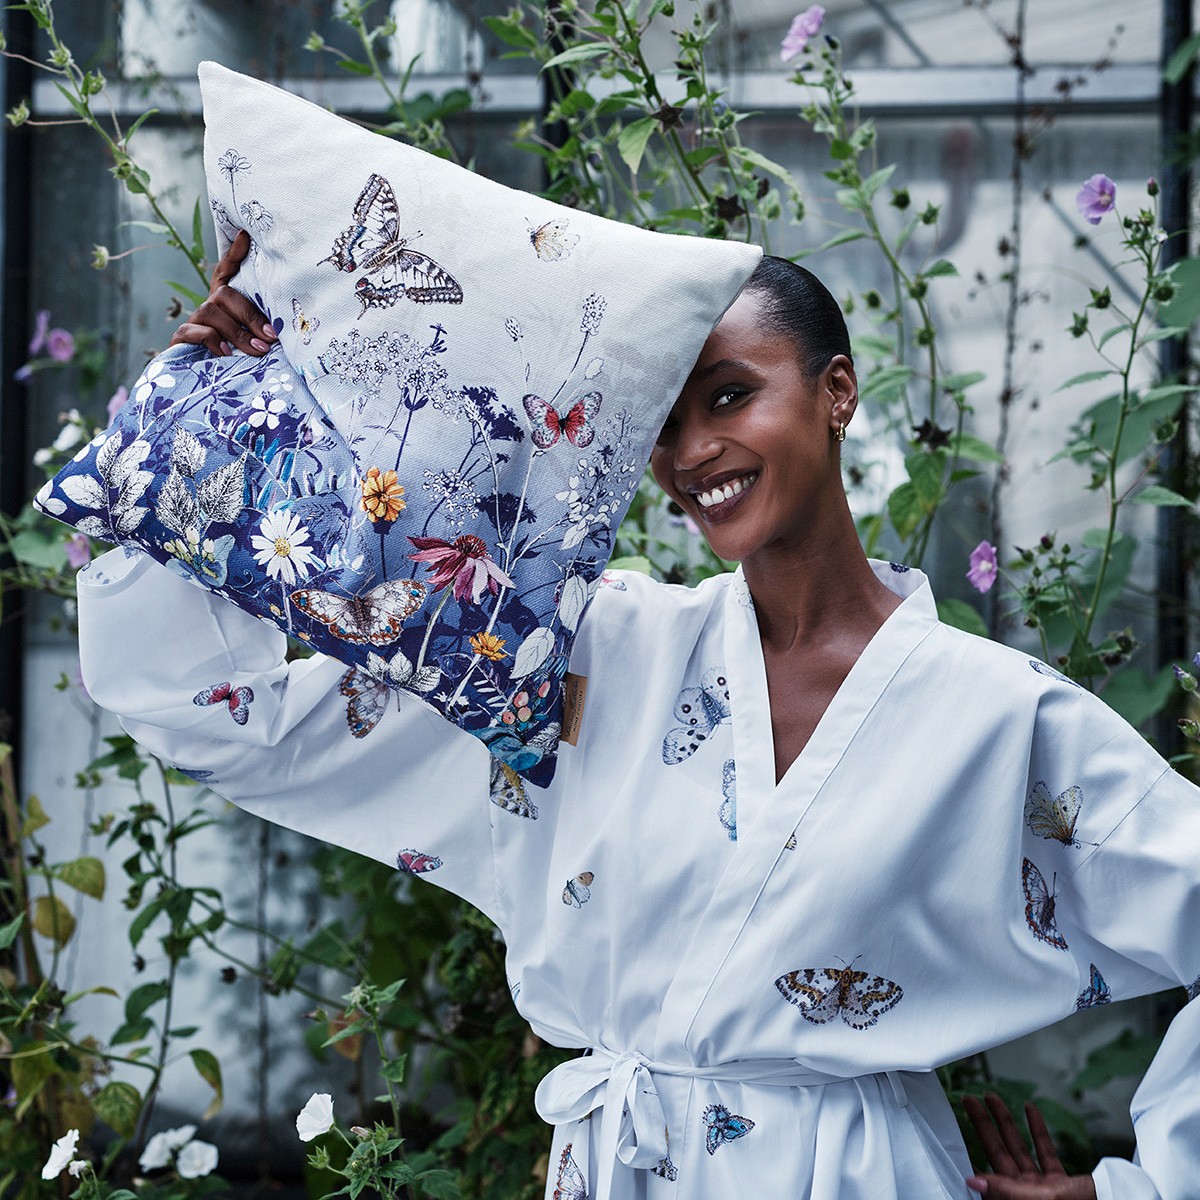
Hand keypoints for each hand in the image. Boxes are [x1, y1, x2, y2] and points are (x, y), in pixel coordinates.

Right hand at [169, 230, 276, 356]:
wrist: (200, 382)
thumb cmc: (235, 358)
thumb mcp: (251, 341)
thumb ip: (261, 329)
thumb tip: (280, 332)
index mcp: (225, 303)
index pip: (227, 272)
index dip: (235, 254)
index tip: (245, 235)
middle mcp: (209, 306)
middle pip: (226, 295)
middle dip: (251, 316)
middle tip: (271, 336)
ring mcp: (194, 320)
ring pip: (212, 311)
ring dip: (237, 332)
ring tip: (258, 350)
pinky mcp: (181, 337)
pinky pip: (195, 331)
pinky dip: (212, 340)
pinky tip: (226, 353)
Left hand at [963, 1093, 1095, 1199]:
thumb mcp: (1045, 1198)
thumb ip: (1007, 1190)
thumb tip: (971, 1181)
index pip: (988, 1173)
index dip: (972, 1147)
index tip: (957, 1124)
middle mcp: (1028, 1196)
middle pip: (999, 1154)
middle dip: (985, 1125)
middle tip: (970, 1100)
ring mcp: (1045, 1190)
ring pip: (1020, 1150)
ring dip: (1007, 1122)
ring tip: (993, 1098)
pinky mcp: (1063, 1184)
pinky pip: (1045, 1153)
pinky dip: (1038, 1130)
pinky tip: (1031, 1110)